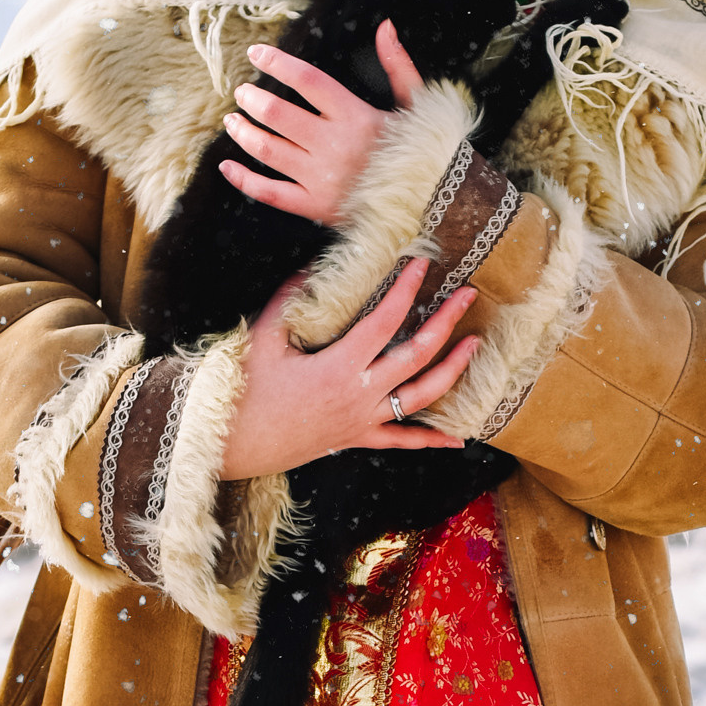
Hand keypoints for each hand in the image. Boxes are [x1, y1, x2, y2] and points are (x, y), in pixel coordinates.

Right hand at [219, 251, 481, 478]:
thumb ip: (292, 299)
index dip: (407, 287)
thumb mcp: (265, 337)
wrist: (231, 443)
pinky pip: (402, 442)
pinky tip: (461, 437)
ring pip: (422, 397)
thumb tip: (312, 267)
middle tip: (469, 296)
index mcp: (340, 366)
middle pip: (418, 355)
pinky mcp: (357, 440)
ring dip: (453, 371)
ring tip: (474, 345)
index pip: (386, 319)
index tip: (423, 262)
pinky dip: (433, 440)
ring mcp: (363, 422)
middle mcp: (360, 395)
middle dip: (447, 322)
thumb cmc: (244, 389)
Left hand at [225, 19, 421, 228]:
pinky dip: (244, 180)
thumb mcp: (415, 105)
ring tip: (233, 121)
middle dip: (252, 100)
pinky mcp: (314, 207)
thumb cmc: (420, 152)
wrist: (431, 206)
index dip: (277, 63)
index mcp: (356, 116)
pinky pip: (269, 193)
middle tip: (242, 93)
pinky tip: (227, 166)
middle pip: (278, 114)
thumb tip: (386, 26)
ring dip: (243, 132)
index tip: (256, 53)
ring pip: (267, 150)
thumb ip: (397, 65)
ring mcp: (321, 178)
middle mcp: (334, 145)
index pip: (308, 80)